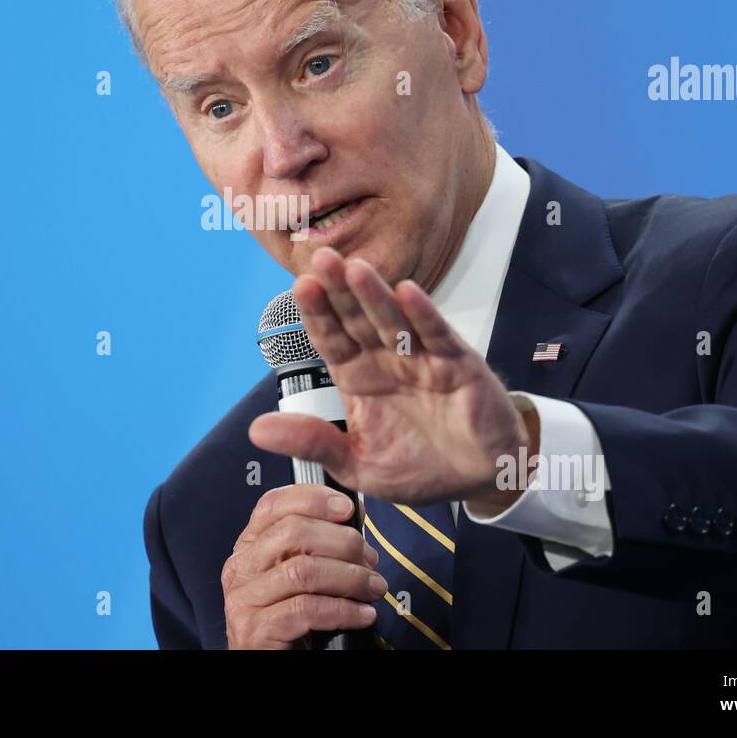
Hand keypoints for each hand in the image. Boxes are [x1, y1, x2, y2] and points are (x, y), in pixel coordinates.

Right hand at [222, 484, 385, 648]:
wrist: (270, 664)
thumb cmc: (291, 621)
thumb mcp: (299, 576)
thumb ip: (316, 545)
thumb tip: (353, 514)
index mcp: (248, 548)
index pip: (272, 505)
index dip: (312, 498)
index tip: (348, 507)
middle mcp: (240, 569)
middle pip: (292, 533)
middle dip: (342, 542)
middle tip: (371, 560)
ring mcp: (244, 600)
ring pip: (303, 571)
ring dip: (350, 578)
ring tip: (374, 588)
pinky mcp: (256, 631)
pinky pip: (306, 610)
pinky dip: (343, 610)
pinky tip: (363, 614)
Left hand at [248, 246, 538, 513]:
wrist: (480, 479)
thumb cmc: (420, 467)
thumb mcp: (355, 463)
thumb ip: (312, 442)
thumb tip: (256, 431)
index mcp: (358, 377)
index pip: (331, 340)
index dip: (317, 314)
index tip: (301, 287)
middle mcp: (387, 360)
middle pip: (358, 319)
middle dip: (339, 290)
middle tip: (320, 258)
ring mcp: (423, 359)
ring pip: (394, 320)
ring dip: (375, 294)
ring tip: (355, 267)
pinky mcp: (458, 366)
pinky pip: (438, 336)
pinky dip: (424, 315)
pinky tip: (408, 291)